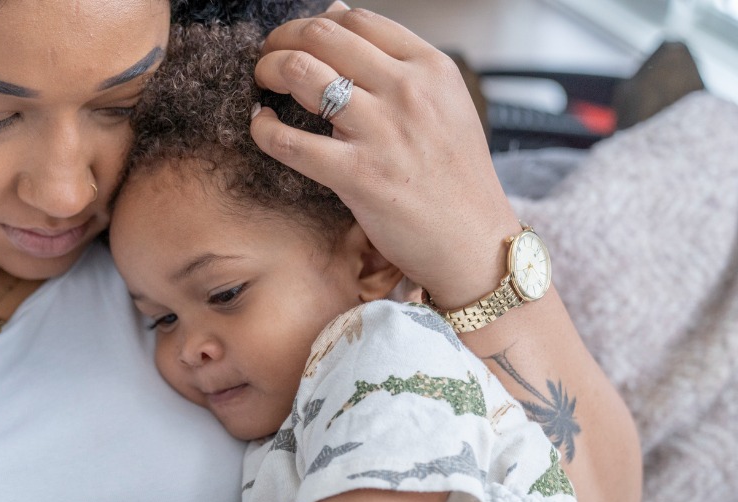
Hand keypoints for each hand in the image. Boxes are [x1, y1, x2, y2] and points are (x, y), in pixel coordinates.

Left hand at [252, 6, 519, 307]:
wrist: (475, 242)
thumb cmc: (456, 177)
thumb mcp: (443, 103)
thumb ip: (395, 61)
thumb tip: (338, 13)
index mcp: (430, 68)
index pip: (357, 21)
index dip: (315, 23)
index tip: (298, 38)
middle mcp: (407, 92)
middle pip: (322, 37)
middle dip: (282, 39)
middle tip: (269, 56)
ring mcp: (381, 133)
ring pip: (301, 74)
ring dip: (269, 70)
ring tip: (262, 83)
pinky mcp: (358, 176)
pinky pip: (291, 142)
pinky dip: (263, 128)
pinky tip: (261, 125)